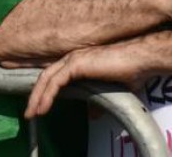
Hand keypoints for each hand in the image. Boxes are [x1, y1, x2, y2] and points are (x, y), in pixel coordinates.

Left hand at [25, 41, 143, 117]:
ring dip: (36, 97)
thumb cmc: (132, 71)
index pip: (55, 74)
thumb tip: (93, 114)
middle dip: (34, 95)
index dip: (44, 89)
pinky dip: (45, 96)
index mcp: (81, 61)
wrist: (142, 59)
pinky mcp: (76, 64)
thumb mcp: (112, 90)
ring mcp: (74, 58)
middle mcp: (74, 57)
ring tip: (31, 113)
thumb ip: (99, 100)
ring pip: (46, 78)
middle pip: (46, 76)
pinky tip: (42, 109)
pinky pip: (54, 82)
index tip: (37, 105)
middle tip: (29, 112)